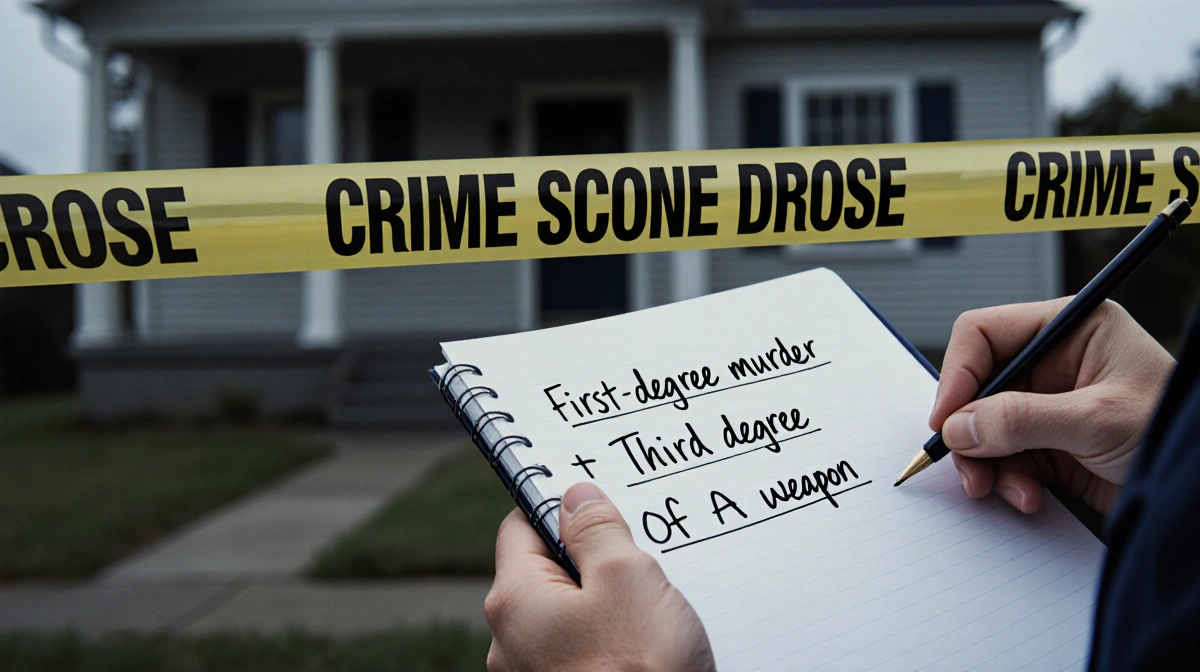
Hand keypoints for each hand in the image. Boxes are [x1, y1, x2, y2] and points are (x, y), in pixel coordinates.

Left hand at [485, 482, 714, 671]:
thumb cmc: (640, 671)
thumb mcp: (627, 575)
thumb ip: (597, 527)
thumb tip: (574, 496)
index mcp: (514, 599)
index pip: (519, 526)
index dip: (558, 508)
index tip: (596, 502)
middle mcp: (510, 641)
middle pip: (546, 571)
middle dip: (592, 559)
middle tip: (639, 556)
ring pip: (568, 615)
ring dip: (606, 603)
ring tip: (651, 606)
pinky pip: (582, 651)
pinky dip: (611, 640)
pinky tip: (648, 644)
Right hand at [931, 299, 1174, 514]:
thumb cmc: (1176, 432)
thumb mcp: (1097, 419)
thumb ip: (1022, 419)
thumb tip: (958, 427)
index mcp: (1068, 330)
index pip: (984, 334)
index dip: (958, 374)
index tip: (947, 419)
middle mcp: (1053, 363)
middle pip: (977, 386)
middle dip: (969, 429)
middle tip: (967, 465)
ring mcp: (1048, 406)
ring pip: (983, 429)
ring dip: (987, 463)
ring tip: (1007, 489)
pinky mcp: (1048, 446)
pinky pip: (1003, 459)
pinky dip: (1007, 481)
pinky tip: (1030, 496)